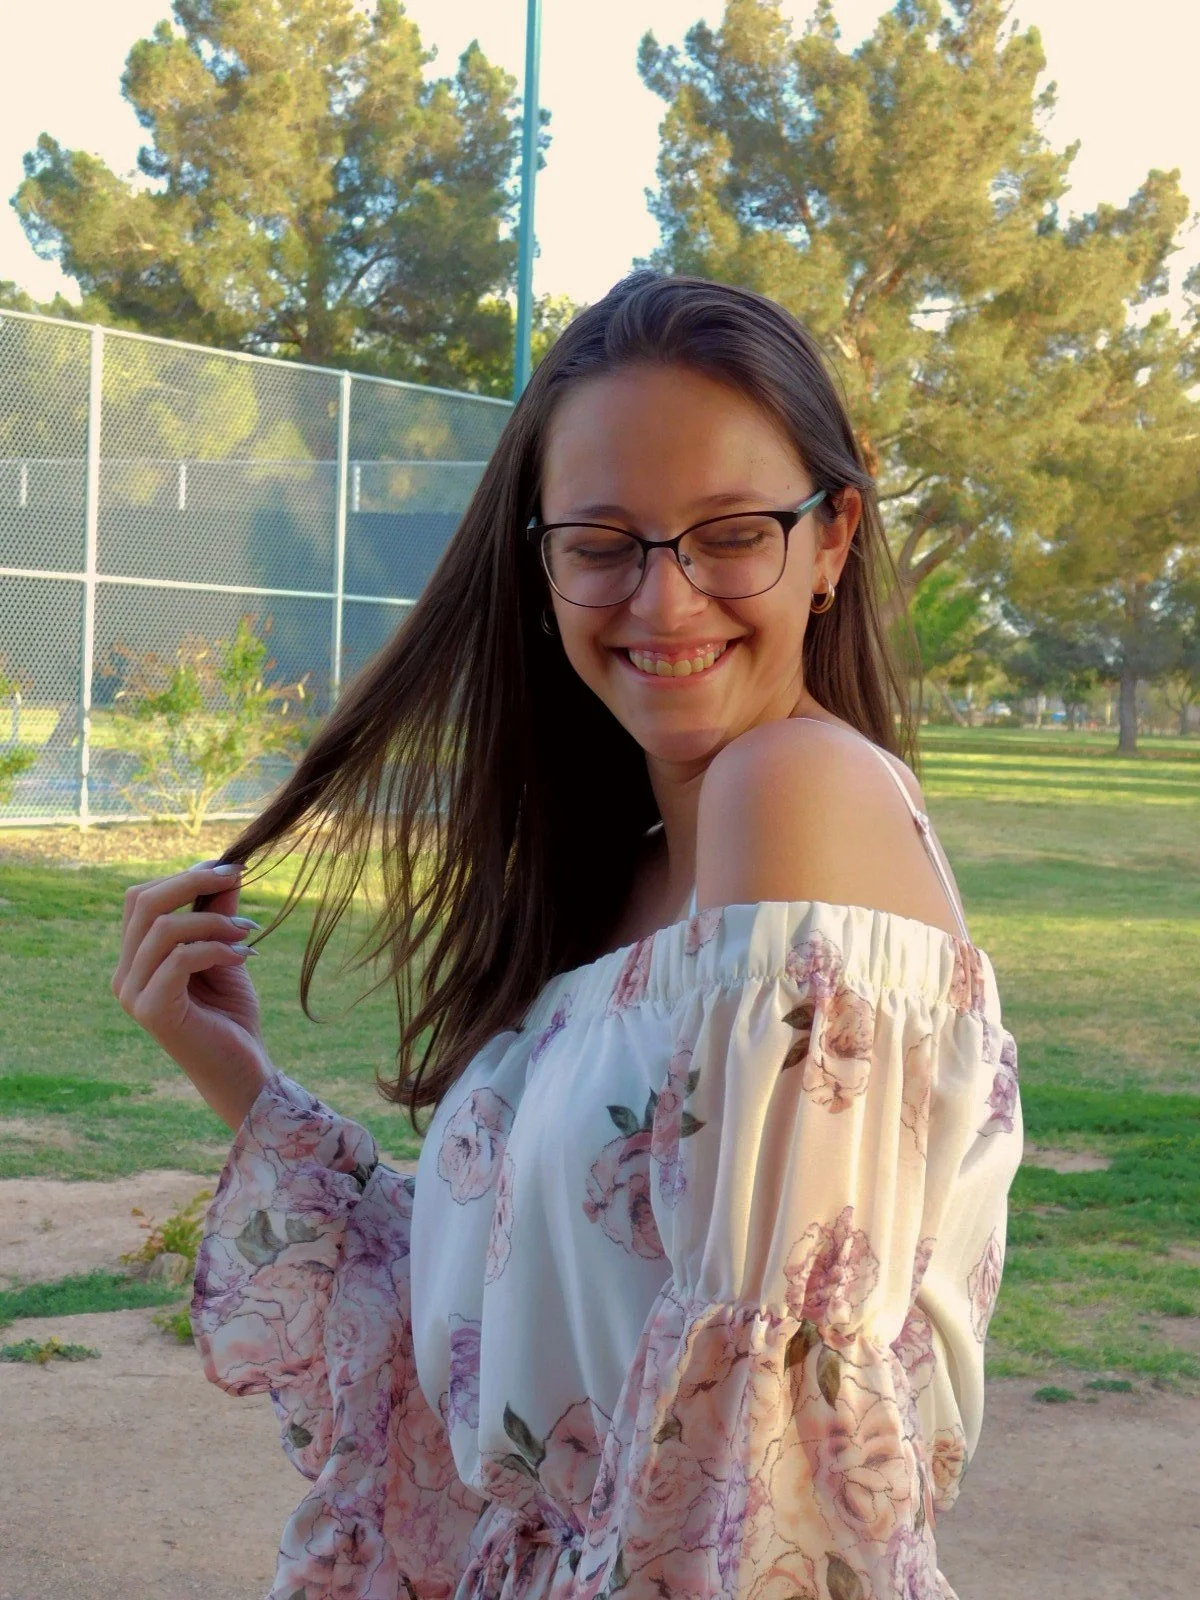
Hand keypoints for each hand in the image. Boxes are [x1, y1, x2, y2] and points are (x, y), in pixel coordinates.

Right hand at [112, 861, 272, 1130]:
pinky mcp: (153, 1011)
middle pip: (143, 903)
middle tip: (237, 877)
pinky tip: (247, 956)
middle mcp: (125, 975)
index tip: (228, 868)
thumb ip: (218, 914)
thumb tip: (226, 869)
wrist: (242, 1072)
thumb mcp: (226, 952)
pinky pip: (179, 959)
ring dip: (213, 920)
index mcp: (135, 959)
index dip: (183, 876)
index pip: (141, 899)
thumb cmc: (231, 1015)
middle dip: (193, 882)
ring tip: (248, 932)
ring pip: (162, 928)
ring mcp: (134, 994)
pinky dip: (216, 948)